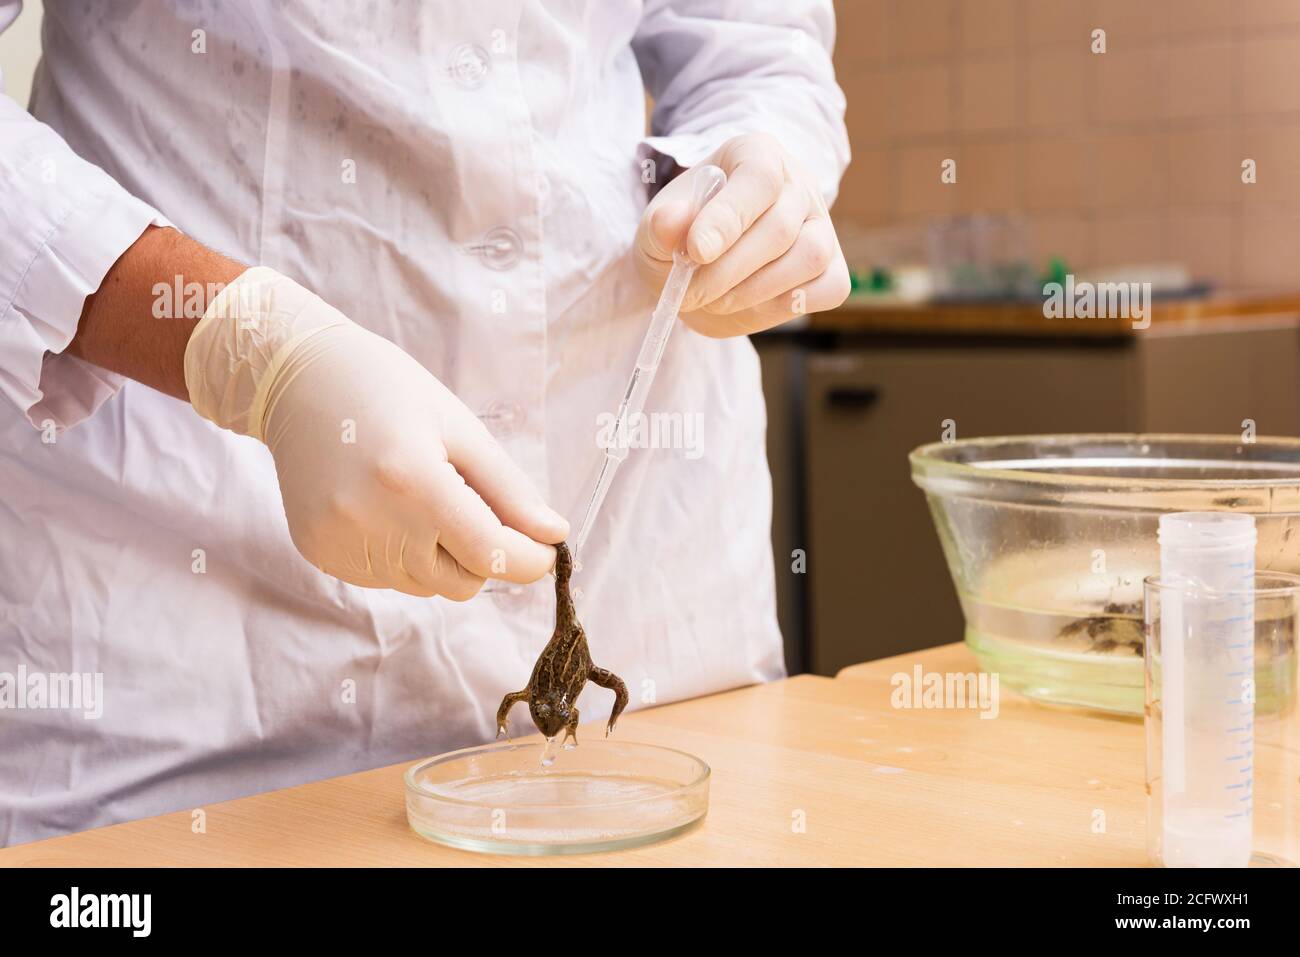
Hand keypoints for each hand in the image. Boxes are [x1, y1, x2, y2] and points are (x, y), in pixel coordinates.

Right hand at [184, 268, 566, 598]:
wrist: (298, 379)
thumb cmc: (390, 392)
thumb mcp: (460, 428)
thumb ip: (509, 489)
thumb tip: (553, 537)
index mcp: (413, 479)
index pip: (490, 555)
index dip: (530, 561)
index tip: (545, 551)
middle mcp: (370, 519)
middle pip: (462, 582)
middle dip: (483, 556)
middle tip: (474, 508)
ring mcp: (339, 541)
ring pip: (425, 586)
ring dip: (441, 557)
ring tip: (421, 498)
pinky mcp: (319, 553)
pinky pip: (386, 580)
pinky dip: (402, 556)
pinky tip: (387, 509)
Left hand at [634, 132, 850, 337]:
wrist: (706, 262)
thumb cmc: (685, 234)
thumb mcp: (658, 226)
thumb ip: (660, 224)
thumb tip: (671, 221)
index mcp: (756, 154)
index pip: (757, 179)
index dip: (728, 218)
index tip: (695, 251)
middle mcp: (799, 185)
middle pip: (780, 227)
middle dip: (728, 270)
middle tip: (689, 291)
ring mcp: (822, 226)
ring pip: (809, 258)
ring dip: (754, 291)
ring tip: (714, 299)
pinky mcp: (834, 268)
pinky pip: (827, 289)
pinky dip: (784, 306)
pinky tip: (748, 304)